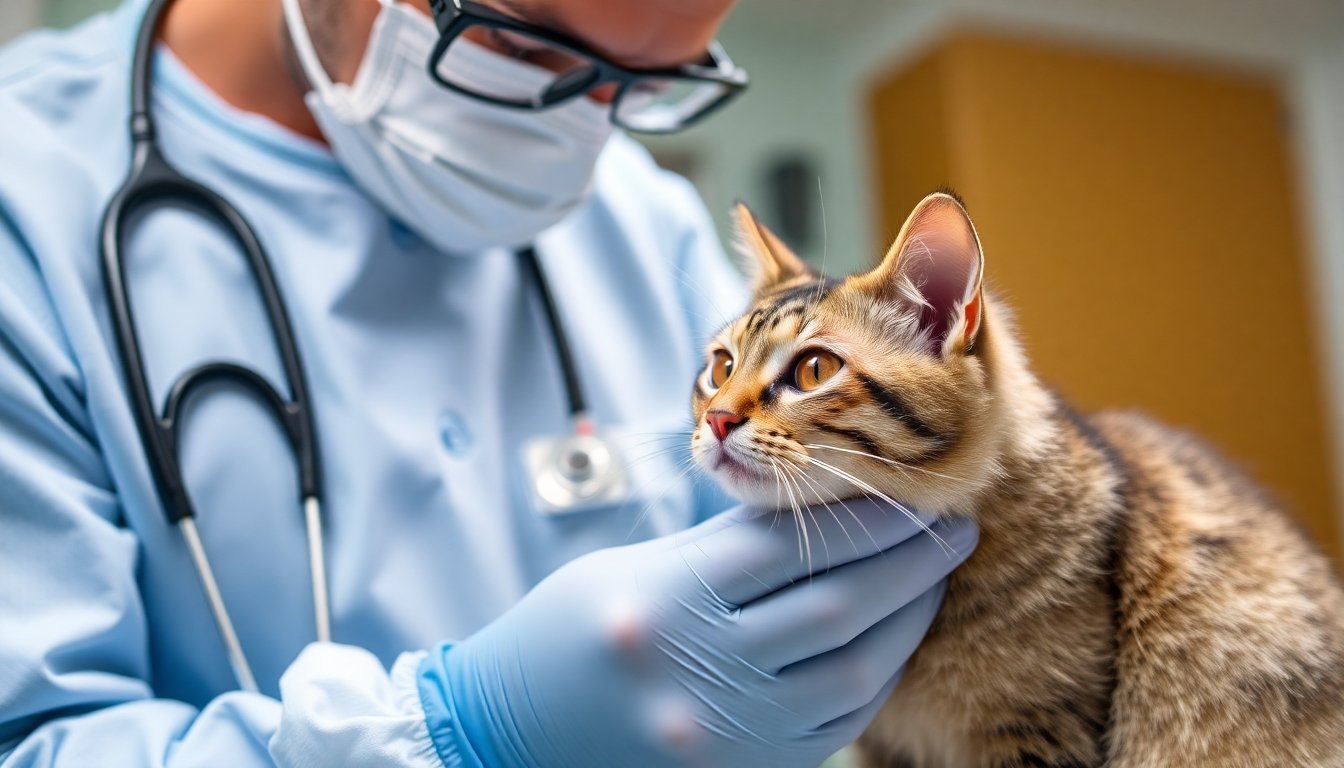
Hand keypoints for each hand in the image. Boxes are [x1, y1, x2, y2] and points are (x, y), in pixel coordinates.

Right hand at [418, 502, 977, 767]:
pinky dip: (877, 674)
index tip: (914, 491)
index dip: (864, 514)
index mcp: (661, 601)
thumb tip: (822, 513)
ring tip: (935, 577)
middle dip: (909, 560)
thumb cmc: (567, 635)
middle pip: (835, 604)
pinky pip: (836, 722)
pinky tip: (895, 637)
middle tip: (955, 526)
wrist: (509, 735)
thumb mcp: (633, 570)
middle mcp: (696, 670)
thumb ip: (724, 548)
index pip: (789, 544)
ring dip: (909, 618)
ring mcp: (722, 733)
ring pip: (853, 669)